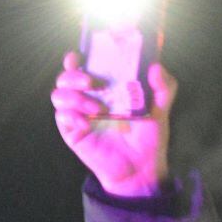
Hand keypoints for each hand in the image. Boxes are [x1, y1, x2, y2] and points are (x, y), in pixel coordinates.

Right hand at [52, 51, 172, 197]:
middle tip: (92, 82)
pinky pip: (61, 117)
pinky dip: (71, 117)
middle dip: (73, 75)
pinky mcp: (72, 131)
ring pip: (58, 94)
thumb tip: (155, 65)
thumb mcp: (161, 108)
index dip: (78, 57)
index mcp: (106, 86)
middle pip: (65, 76)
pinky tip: (87, 124)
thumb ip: (163, 86)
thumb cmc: (149, 136)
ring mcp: (78, 113)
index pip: (85, 65)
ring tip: (96, 109)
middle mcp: (88, 96)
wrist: (140, 167)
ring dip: (74, 97)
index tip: (82, 54)